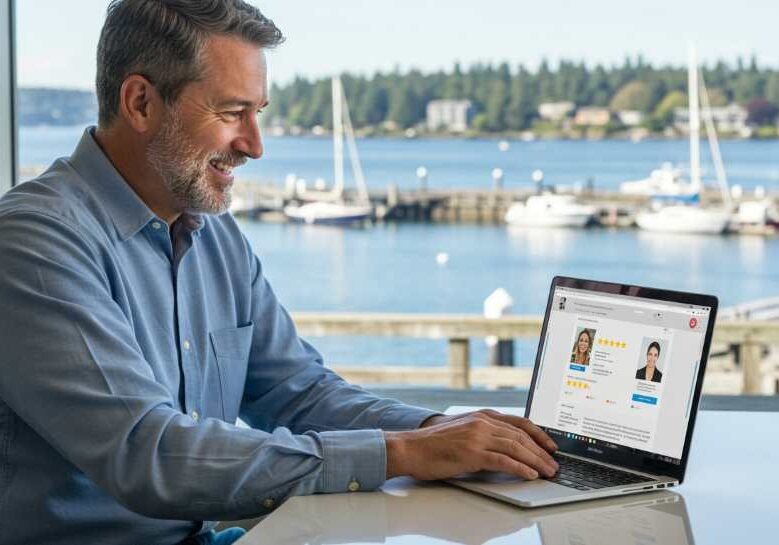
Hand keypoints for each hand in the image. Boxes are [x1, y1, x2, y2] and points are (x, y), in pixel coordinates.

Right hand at [385, 409, 557, 480]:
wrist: (410, 447)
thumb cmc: (434, 444)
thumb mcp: (464, 430)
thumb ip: (484, 433)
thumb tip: (507, 447)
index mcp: (482, 415)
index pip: (519, 422)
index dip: (539, 434)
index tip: (552, 445)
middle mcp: (482, 422)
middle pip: (521, 436)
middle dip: (541, 452)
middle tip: (554, 464)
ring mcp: (477, 436)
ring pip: (516, 447)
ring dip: (536, 461)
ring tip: (547, 472)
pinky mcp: (471, 452)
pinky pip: (503, 460)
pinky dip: (520, 468)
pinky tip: (529, 474)